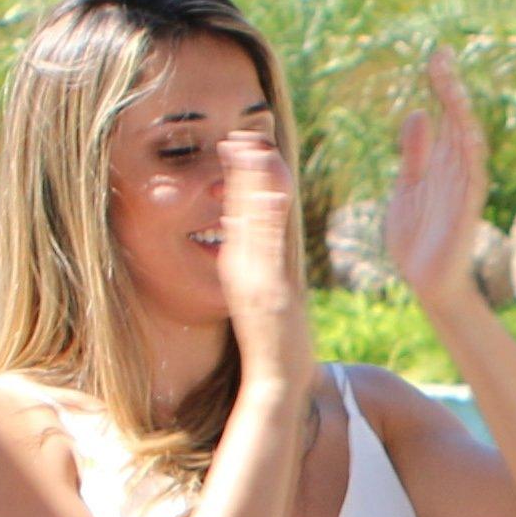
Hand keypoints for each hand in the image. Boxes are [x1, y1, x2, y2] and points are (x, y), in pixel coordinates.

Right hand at [215, 135, 316, 393]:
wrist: (275, 382)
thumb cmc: (275, 342)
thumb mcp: (266, 297)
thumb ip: (264, 267)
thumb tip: (261, 244)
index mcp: (242, 268)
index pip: (240, 214)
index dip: (241, 180)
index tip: (241, 146)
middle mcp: (243, 269)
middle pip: (241, 212)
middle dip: (242, 174)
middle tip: (242, 135)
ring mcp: (255, 280)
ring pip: (251, 224)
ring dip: (251, 188)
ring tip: (256, 151)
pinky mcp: (269, 294)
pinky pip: (267, 250)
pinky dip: (267, 222)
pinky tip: (272, 194)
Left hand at [385, 49, 491, 312]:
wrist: (426, 282)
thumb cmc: (417, 239)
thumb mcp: (407, 187)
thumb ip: (415, 153)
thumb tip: (418, 113)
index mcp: (441, 162)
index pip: (445, 114)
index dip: (441, 85)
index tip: (436, 55)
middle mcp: (457, 169)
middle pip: (458, 118)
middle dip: (449, 86)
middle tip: (440, 52)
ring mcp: (464, 186)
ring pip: (467, 138)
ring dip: (460, 109)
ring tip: (449, 79)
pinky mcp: (466, 206)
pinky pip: (473, 171)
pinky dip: (469, 148)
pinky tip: (464, 125)